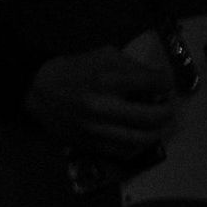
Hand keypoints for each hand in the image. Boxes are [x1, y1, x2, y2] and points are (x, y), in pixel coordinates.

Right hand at [23, 44, 180, 160]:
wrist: (38, 89)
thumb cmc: (74, 69)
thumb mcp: (103, 55)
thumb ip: (133, 67)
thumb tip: (159, 81)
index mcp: (108, 79)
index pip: (156, 83)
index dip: (167, 83)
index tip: (165, 84)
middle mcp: (105, 107)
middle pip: (155, 116)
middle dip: (168, 109)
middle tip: (167, 106)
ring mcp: (98, 129)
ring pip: (144, 139)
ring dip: (158, 131)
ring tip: (158, 123)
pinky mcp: (92, 144)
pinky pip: (126, 151)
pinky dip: (139, 144)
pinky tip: (138, 135)